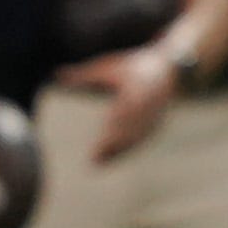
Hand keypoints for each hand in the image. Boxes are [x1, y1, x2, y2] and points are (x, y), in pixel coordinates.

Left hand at [62, 44, 178, 162]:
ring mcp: (155, 116)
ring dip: (119, 152)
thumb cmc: (134, 65)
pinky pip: (143, 138)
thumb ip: (84, 74)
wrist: (170, 67)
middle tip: (93, 163)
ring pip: (135, 139)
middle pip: (127, 134)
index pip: (118, 120)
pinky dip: (129, 148)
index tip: (94, 147)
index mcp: (134, 93)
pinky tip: (115, 156)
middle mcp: (146, 108)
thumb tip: (58, 75)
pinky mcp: (158, 122)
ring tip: (100, 163)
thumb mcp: (108, 67)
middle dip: (111, 149)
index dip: (107, 136)